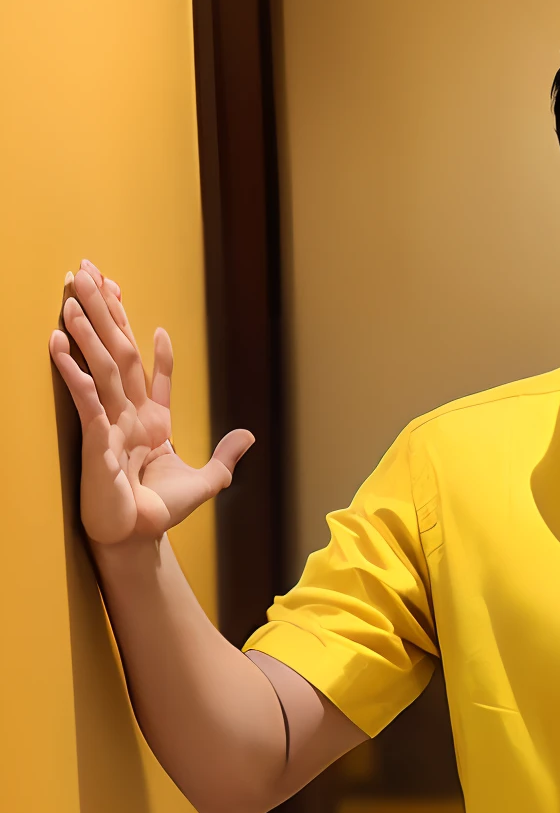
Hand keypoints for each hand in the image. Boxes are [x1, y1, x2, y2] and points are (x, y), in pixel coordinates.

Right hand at [49, 259, 253, 544]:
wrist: (136, 539)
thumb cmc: (158, 511)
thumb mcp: (204, 483)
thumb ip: (225, 459)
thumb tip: (248, 435)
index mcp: (153, 422)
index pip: (155, 377)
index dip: (161, 353)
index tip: (162, 328)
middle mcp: (128, 415)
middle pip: (118, 354)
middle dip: (106, 313)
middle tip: (90, 273)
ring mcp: (110, 423)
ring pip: (99, 366)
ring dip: (86, 328)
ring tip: (72, 291)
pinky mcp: (96, 439)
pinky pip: (85, 400)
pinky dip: (73, 372)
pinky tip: (59, 344)